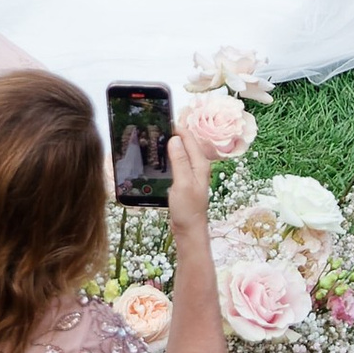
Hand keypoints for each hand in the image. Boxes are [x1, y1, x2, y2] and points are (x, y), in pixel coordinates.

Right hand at [165, 114, 215, 234]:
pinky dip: (168, 158)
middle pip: (185, 143)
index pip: (189, 138)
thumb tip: (175, 138)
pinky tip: (158, 160)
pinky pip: (176, 163)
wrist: (188, 230)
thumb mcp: (182, 183)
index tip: (161, 122)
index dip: (176, 128)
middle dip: (172, 135)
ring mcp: (191, 173)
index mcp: (200, 163)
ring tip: (153, 141)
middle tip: (154, 130)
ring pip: (180, 153)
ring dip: (169, 146)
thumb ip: (180, 161)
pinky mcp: (184, 181)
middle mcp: (197, 165)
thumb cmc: (187, 209)